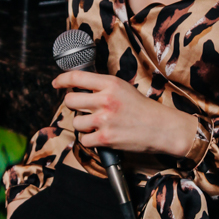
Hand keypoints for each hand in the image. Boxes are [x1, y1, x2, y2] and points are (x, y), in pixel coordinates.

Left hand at [52, 70, 197, 158]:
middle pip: (70, 100)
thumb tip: (80, 89)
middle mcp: (106, 100)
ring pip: (76, 122)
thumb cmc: (143, 108)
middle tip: (83, 109)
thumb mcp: (124, 88)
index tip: (57, 83)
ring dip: (83, 125)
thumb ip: (103, 87)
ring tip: (98, 125)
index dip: (62, 80)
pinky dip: (90, 141)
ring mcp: (104, 120)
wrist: (161, 128)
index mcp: (110, 84)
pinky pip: (84, 140)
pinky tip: (101, 136)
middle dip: (73, 105)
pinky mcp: (105, 138)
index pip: (77, 77)